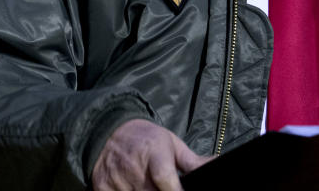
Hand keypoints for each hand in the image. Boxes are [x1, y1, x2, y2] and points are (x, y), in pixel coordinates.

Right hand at [91, 119, 212, 190]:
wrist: (108, 132)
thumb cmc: (146, 139)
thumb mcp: (171, 144)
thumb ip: (192, 161)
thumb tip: (216, 163)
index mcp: (154, 154)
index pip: (165, 178)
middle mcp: (135, 169)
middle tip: (164, 187)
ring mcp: (117, 181)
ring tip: (149, 186)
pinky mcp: (102, 189)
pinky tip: (133, 189)